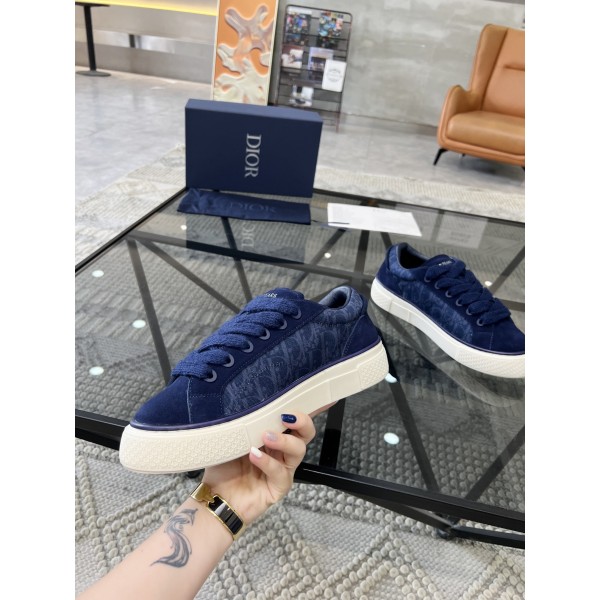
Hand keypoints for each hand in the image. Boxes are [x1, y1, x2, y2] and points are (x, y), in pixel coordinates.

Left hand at [200, 410, 317, 524]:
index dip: (303, 409)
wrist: (212, 497)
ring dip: (284, 440)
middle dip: (302, 421)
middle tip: (286, 416)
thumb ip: (242, 423)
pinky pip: (280, 473)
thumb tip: (245, 403)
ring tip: (266, 436)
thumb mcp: (230, 439)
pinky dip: (268, 462)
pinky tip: (254, 455)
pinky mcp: (279, 487)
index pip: (293, 420)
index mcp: (272, 435)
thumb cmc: (222, 466)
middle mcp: (281, 451)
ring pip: (298, 450)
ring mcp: (282, 469)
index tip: (299, 396)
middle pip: (306, 433)